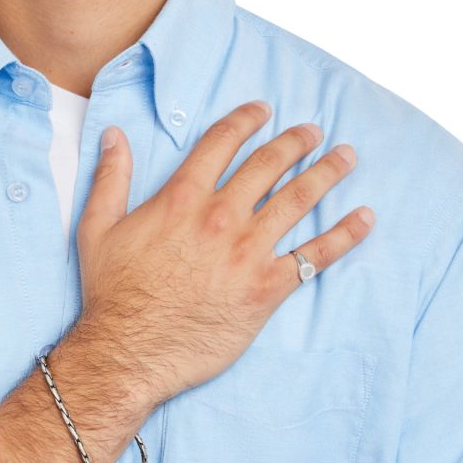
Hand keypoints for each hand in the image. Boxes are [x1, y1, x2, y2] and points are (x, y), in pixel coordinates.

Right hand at [75, 100, 373, 405]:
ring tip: (346, 157)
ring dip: (327, 173)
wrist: (130, 351)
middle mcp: (221, 217)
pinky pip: (315, 256)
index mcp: (182, 198)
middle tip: (313, 131)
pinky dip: (345, 235)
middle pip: (268, 165)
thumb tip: (114, 136)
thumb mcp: (97, 229)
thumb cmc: (112, 293)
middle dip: (296, 142)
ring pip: (298, 200)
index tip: (263, 110)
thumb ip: (110, 179)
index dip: (246, 120)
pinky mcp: (267, 288)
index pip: (222, 143)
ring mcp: (248, 252)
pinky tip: (365, 217)